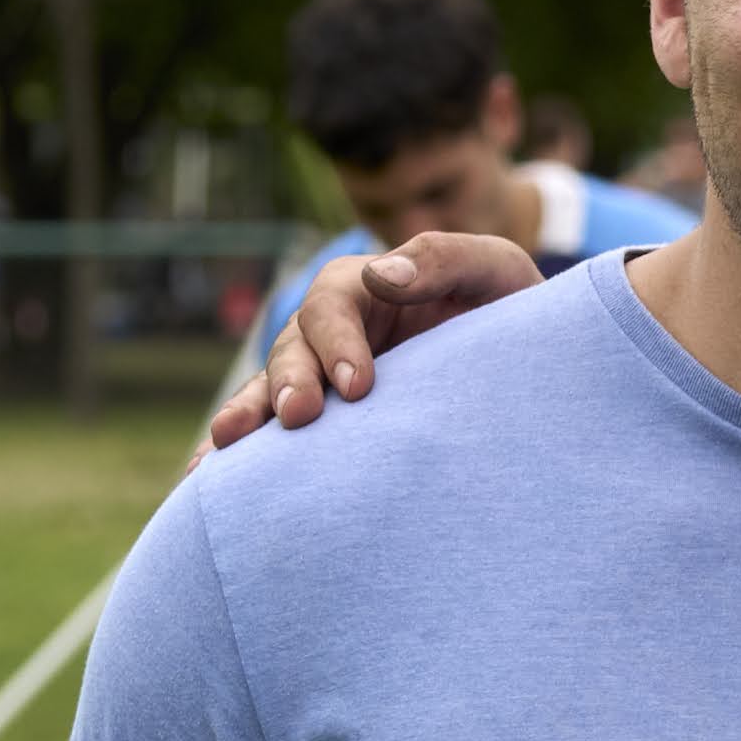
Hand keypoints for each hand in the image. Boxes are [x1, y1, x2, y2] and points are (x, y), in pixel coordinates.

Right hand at [203, 231, 544, 448]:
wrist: (532, 368)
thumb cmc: (511, 308)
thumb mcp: (494, 269)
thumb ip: (445, 258)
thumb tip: (382, 275)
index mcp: (366, 289)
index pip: (332, 306)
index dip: (338, 342)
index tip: (358, 386)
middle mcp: (333, 332)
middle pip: (291, 349)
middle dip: (290, 382)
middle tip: (300, 417)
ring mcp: (323, 378)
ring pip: (270, 392)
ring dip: (247, 416)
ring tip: (224, 449)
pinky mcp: (327, 425)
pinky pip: (273, 437)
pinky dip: (242, 457)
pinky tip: (208, 482)